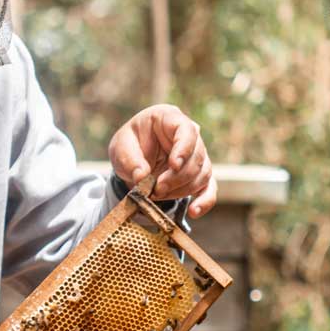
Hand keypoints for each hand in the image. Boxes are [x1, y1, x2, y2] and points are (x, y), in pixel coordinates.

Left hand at [107, 103, 216, 217]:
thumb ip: (130, 160)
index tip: (174, 165)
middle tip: (156, 189)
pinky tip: (194, 211)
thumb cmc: (129, 146)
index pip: (186, 130)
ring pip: (201, 174)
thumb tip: (141, 177)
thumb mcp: (120, 148)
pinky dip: (204, 201)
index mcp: (169, 118)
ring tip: (158, 195)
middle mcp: (189, 134)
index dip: (184, 148)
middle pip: (196, 156)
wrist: (133, 160)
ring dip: (181, 189)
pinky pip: (209, 188)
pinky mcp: (199, 175)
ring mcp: (197, 155)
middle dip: (177, 177)